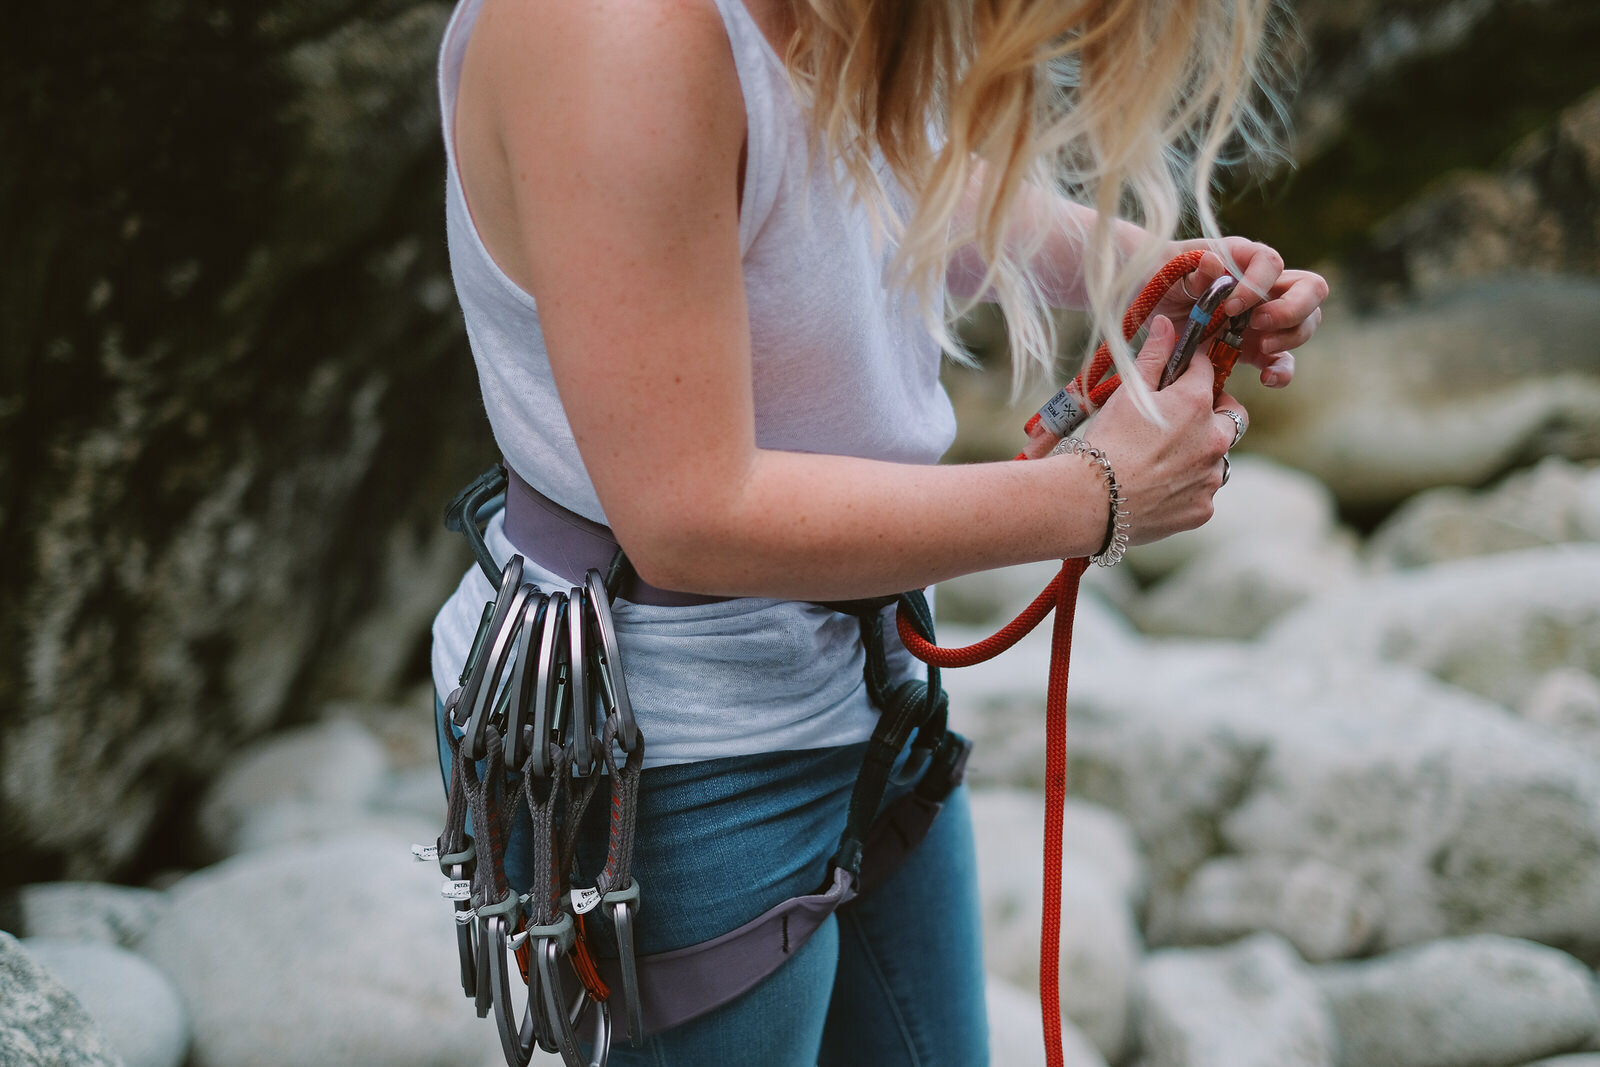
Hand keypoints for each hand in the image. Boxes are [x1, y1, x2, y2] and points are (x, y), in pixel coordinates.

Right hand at [1082, 317, 1244, 542]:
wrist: (1090, 500)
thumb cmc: (1105, 442)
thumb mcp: (1127, 393)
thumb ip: (1154, 357)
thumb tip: (1168, 323)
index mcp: (1197, 403)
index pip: (1207, 371)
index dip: (1191, 370)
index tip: (1177, 376)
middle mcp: (1215, 439)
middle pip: (1232, 415)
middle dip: (1214, 413)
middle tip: (1181, 419)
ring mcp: (1210, 477)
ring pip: (1217, 457)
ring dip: (1200, 453)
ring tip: (1162, 460)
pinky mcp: (1203, 508)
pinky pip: (1203, 491)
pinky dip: (1187, 488)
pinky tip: (1157, 488)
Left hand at [1161, 236, 1328, 388]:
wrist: (1152, 306)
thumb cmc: (1162, 279)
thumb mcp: (1168, 273)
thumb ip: (1191, 271)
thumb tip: (1214, 264)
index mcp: (1243, 259)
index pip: (1271, 262)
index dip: (1259, 283)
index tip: (1231, 305)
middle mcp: (1264, 286)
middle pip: (1311, 288)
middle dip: (1292, 309)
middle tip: (1257, 324)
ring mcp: (1266, 317)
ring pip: (1307, 322)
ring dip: (1291, 337)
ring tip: (1259, 346)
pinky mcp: (1258, 347)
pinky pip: (1284, 360)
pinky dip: (1282, 371)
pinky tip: (1266, 379)